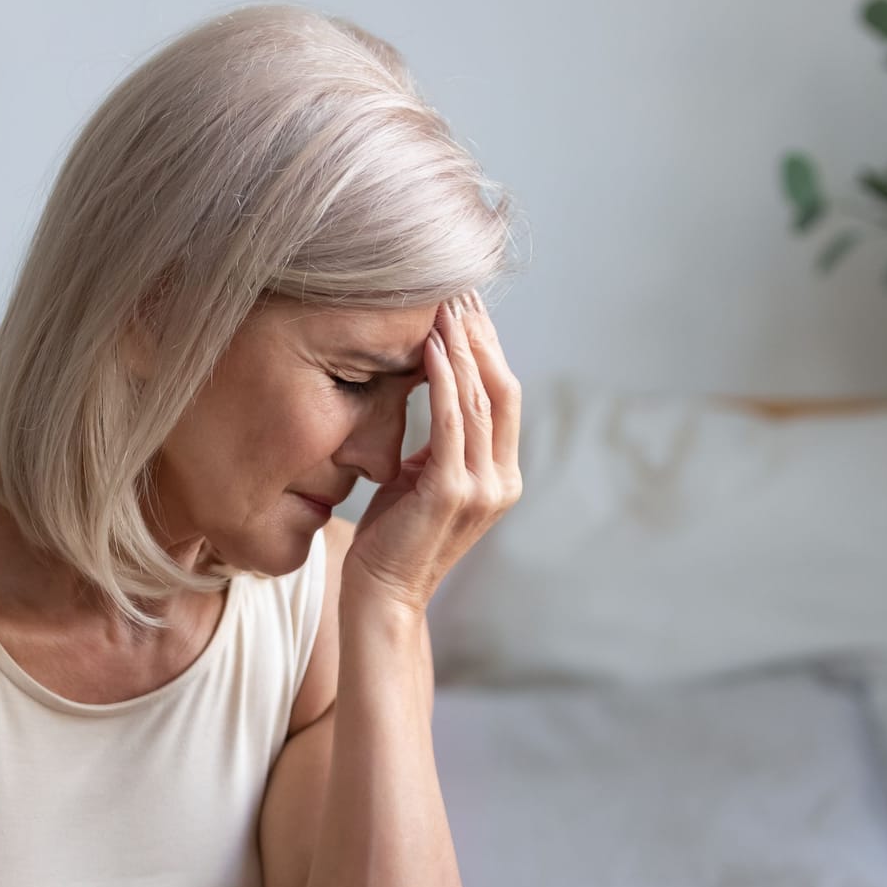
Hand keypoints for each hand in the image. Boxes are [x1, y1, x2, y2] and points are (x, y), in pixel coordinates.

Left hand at [347, 290, 522, 613]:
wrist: (382, 595)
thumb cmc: (393, 538)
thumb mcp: (424, 480)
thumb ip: (440, 444)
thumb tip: (436, 396)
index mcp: (501, 477)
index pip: (505, 397)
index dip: (490, 349)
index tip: (469, 308)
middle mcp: (501, 481)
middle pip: (501, 389)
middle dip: (481, 337)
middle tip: (459, 291)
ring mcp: (481, 489)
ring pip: (479, 400)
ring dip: (461, 348)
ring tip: (443, 305)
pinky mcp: (451, 493)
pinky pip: (451, 422)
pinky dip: (442, 379)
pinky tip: (428, 346)